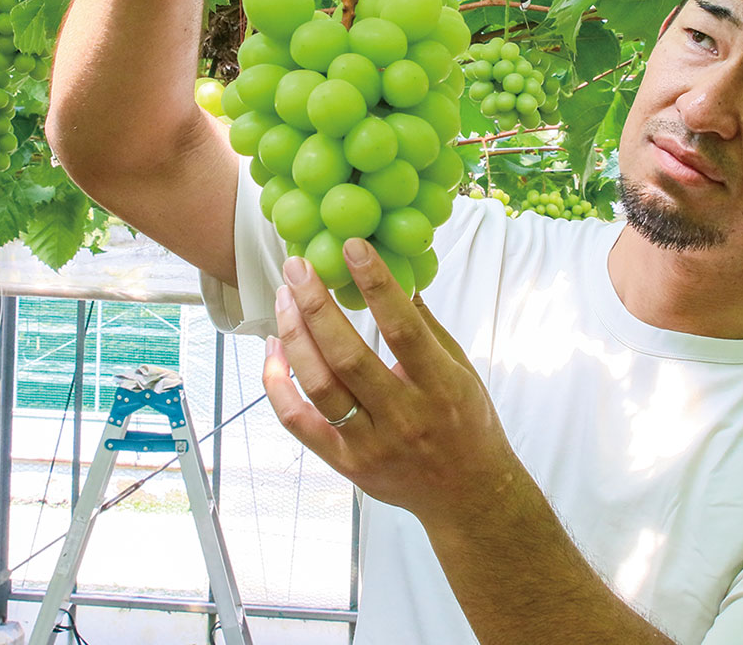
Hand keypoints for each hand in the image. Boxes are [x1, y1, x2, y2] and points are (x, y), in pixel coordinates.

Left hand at [263, 241, 524, 529]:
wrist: (467, 494)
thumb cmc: (468, 424)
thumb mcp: (462, 370)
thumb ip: (428, 327)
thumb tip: (401, 276)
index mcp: (441, 387)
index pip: (403, 329)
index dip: (376, 285)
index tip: (352, 247)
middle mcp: (404, 417)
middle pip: (349, 357)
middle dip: (317, 305)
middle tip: (298, 266)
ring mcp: (371, 444)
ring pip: (319, 386)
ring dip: (294, 336)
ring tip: (284, 298)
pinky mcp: (346, 464)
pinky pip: (299, 422)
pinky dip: (278, 385)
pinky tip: (273, 349)